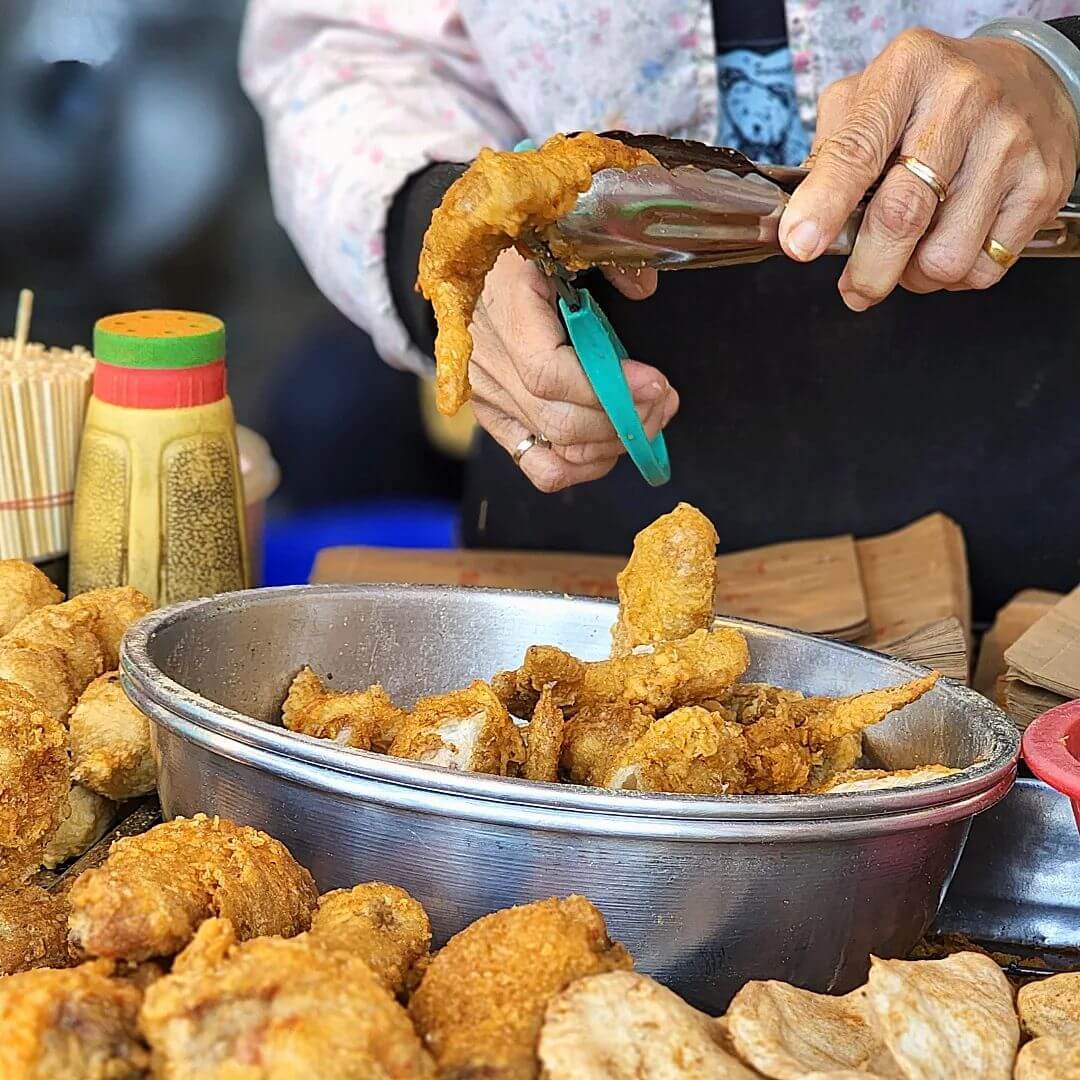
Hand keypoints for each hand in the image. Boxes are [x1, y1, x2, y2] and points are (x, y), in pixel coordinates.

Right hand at [467, 249, 677, 492]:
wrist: (470, 256)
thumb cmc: (525, 246)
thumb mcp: (568, 235)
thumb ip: (612, 258)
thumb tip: (643, 288)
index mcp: (504, 307)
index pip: (548, 374)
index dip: (609, 388)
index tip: (656, 382)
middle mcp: (488, 360)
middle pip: (559, 420)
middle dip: (626, 420)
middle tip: (664, 401)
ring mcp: (487, 395)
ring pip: (556, 450)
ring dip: (614, 444)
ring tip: (648, 418)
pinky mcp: (492, 416)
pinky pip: (538, 466)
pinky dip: (582, 466)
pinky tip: (611, 446)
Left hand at [780, 29, 1079, 308]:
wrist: (1027, 78)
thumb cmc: (931, 98)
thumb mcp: (871, 97)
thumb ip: (831, 152)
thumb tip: (801, 219)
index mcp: (908, 72)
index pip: (857, 150)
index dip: (825, 206)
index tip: (801, 244)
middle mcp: (964, 101)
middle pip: (902, 216)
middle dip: (868, 269)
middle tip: (855, 287)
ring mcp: (1008, 144)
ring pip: (944, 258)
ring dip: (915, 276)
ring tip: (911, 252)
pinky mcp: (1040, 186)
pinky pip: (982, 269)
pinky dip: (955, 276)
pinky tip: (950, 244)